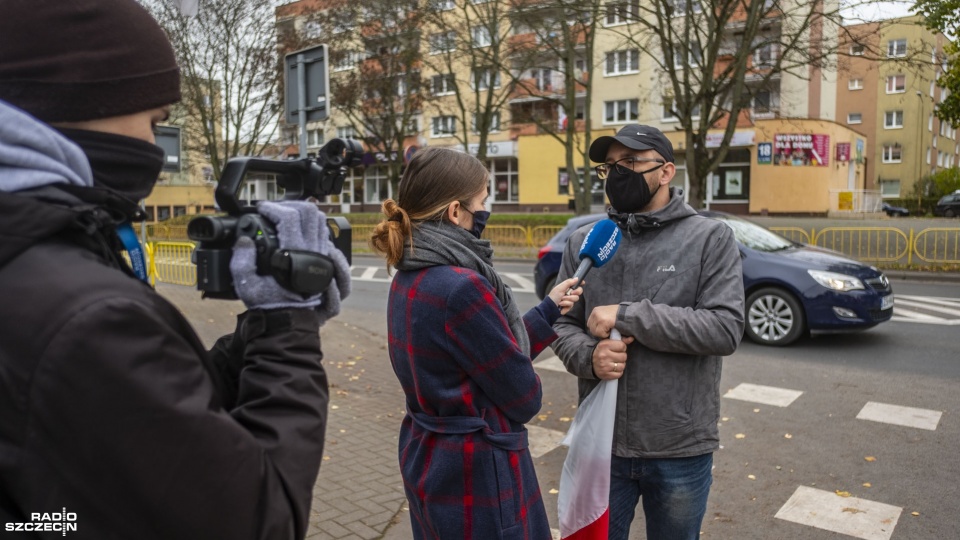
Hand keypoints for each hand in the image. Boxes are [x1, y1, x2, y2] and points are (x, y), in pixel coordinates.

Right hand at [230, 201, 349, 319]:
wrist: (289, 320)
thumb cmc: (269, 304)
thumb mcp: (247, 284)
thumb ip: (241, 260)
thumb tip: (243, 240)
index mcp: (293, 253)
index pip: (288, 216)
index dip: (272, 208)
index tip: (261, 209)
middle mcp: (311, 250)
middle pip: (309, 211)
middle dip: (291, 204)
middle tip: (275, 208)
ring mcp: (321, 254)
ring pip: (320, 220)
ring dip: (303, 213)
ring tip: (286, 215)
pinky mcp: (324, 260)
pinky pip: (324, 233)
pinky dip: (311, 226)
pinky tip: (297, 231)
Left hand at [548, 277, 582, 314]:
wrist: (550, 307)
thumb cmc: (553, 296)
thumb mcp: (560, 288)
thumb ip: (568, 282)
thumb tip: (576, 278)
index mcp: (567, 287)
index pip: (576, 284)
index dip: (580, 283)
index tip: (583, 282)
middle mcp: (569, 293)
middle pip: (579, 291)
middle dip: (576, 292)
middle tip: (571, 292)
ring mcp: (570, 300)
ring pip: (576, 298)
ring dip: (568, 299)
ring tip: (561, 299)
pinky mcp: (569, 306)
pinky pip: (572, 304)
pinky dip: (566, 304)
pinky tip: (561, 304)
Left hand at [587, 304, 619, 337]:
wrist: (631, 314)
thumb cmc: (621, 317)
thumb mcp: (609, 317)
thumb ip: (603, 324)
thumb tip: (599, 330)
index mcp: (596, 310)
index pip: (590, 324)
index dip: (597, 328)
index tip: (605, 328)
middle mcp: (595, 312)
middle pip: (591, 328)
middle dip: (599, 331)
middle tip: (608, 329)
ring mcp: (598, 317)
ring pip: (595, 332)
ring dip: (603, 333)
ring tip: (611, 328)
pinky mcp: (602, 321)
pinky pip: (600, 333)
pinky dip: (606, 334)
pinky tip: (612, 329)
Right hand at [592, 336, 634, 379]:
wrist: (589, 362)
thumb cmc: (602, 351)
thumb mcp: (608, 343)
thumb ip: (621, 341)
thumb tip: (632, 338)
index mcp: (605, 345)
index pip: (622, 346)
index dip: (622, 348)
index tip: (617, 349)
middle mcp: (604, 355)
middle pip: (624, 356)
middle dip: (621, 357)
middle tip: (616, 357)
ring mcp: (605, 366)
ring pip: (622, 366)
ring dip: (620, 365)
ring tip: (615, 363)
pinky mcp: (606, 375)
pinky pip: (619, 374)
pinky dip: (618, 372)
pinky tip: (613, 369)